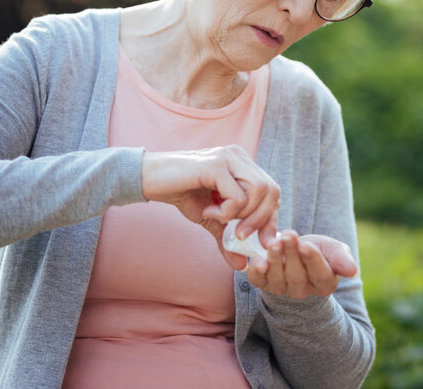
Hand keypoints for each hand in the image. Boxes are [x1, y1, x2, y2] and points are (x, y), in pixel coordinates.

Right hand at [141, 145, 279, 268]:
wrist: (150, 179)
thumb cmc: (182, 193)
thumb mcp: (210, 220)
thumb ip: (227, 239)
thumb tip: (242, 266)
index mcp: (243, 164)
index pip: (273, 191)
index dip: (270, 218)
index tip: (259, 241)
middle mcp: (239, 156)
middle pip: (272, 190)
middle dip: (261, 220)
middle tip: (240, 236)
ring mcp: (228, 158)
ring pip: (259, 191)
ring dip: (244, 215)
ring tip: (221, 221)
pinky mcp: (215, 166)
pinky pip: (237, 196)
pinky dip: (226, 212)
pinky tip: (207, 212)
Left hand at [246, 230, 357, 298]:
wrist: (296, 252)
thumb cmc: (319, 250)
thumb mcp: (334, 250)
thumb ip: (342, 259)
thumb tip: (353, 270)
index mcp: (324, 283)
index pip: (319, 272)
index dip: (312, 259)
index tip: (306, 245)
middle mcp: (302, 290)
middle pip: (296, 274)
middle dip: (291, 254)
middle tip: (288, 236)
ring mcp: (282, 289)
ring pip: (277, 277)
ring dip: (274, 260)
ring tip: (274, 243)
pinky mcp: (264, 284)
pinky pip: (259, 281)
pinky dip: (256, 272)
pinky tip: (256, 261)